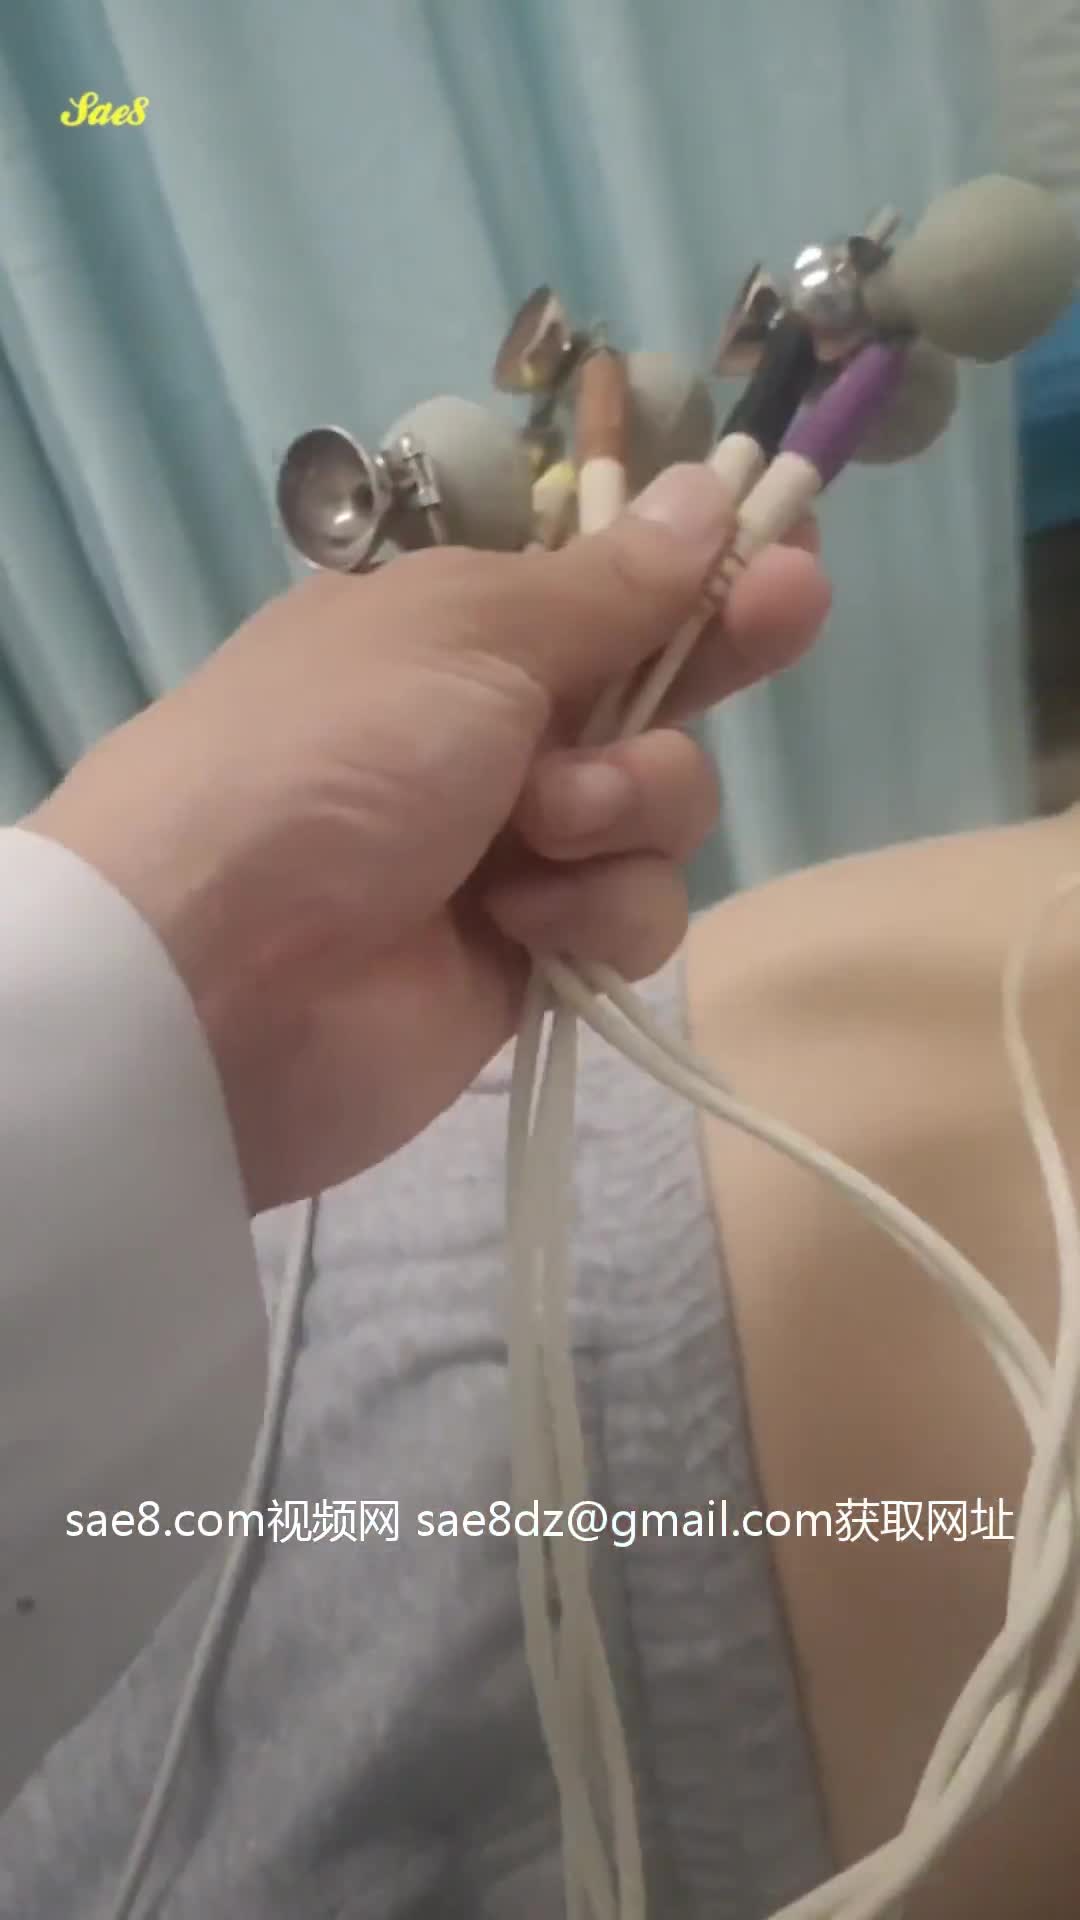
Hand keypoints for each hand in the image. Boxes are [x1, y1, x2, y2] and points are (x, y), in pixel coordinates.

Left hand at [30, 465, 828, 1210]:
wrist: (220, 971)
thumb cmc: (337, 754)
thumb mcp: (467, 633)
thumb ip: (606, 588)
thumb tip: (704, 491)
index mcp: (458, 632)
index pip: (606, 591)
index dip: (702, 572)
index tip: (790, 548)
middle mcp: (492, 734)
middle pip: (657, 693)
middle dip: (713, 660)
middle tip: (793, 611)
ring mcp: (515, 852)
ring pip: (663, 812)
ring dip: (626, 809)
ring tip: (537, 833)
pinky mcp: (533, 958)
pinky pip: (633, 915)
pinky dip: (594, 912)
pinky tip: (522, 924)